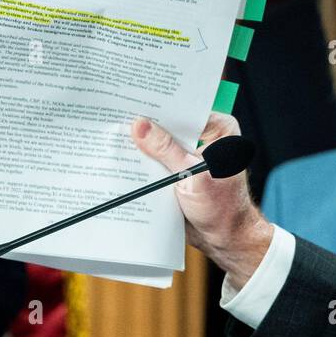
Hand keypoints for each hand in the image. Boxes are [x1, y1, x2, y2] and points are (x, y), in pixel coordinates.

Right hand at [131, 112, 273, 290]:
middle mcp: (206, 137)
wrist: (223, 239)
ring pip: (161, 142)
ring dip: (142, 143)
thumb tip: (140, 125)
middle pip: (172, 124)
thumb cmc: (221, 207)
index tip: (135, 97)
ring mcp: (190, 154)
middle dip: (148, 123)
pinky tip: (121, 158)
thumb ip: (166, 150)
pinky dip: (142, 161)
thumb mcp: (193, 175)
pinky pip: (157, 160)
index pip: (186, 108)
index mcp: (220, 129)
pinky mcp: (178, 170)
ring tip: (112, 133)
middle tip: (117, 114)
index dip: (162, 104)